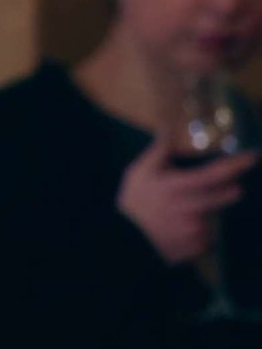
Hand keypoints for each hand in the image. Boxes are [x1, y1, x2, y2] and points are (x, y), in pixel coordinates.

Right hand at [116, 134, 255, 264]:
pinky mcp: (196, 246)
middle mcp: (189, 209)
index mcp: (176, 188)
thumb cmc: (133, 201)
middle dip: (229, 191)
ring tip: (184, 213)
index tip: (253, 157)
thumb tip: (167, 126)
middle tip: (230, 188)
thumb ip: (158, 151)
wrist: (125, 238)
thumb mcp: (139, 172)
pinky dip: (199, 232)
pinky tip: (182, 229)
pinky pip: (206, 237)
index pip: (211, 174)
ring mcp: (194, 230)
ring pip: (212, 217)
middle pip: (222, 196)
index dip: (234, 165)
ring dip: (206, 213)